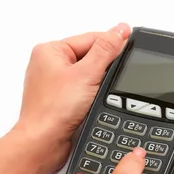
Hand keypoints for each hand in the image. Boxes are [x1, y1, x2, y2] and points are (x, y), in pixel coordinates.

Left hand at [14, 22, 131, 170]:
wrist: (44, 143)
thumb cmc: (54, 110)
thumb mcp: (87, 73)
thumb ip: (106, 49)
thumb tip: (120, 30)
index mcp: (50, 50)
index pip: (91, 38)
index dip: (111, 44)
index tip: (130, 47)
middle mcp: (50, 65)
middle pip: (90, 56)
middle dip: (104, 67)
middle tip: (111, 78)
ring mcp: (55, 84)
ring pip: (89, 75)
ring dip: (99, 83)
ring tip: (99, 94)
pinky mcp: (62, 101)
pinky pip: (85, 90)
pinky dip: (94, 95)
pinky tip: (96, 102)